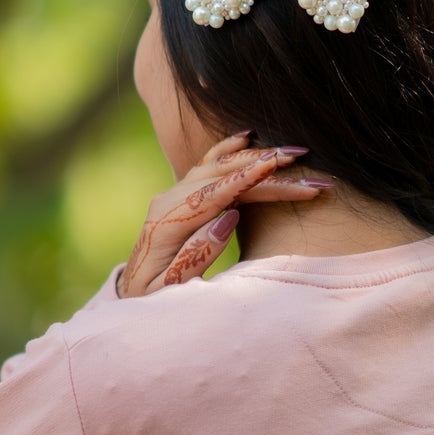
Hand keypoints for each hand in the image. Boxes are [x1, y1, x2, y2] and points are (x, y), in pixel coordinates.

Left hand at [118, 130, 329, 296]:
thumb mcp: (168, 290)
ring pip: (218, 167)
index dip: (245, 178)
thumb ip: (195, 256)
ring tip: (293, 151)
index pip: (212, 194)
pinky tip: (247, 136)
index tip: (274, 164)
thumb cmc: (154, 299)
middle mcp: (168, 202)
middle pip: (222, 175)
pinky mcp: (179, 197)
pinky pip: (205, 165)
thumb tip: (228, 218)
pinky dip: (226, 149)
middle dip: (264, 166)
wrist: (131, 297)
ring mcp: (173, 196)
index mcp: (166, 225)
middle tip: (302, 159)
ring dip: (256, 156)